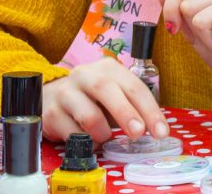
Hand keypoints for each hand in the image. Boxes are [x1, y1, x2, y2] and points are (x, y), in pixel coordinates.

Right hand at [42, 56, 168, 143]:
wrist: (51, 97)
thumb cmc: (92, 98)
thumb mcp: (114, 96)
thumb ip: (133, 108)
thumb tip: (155, 130)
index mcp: (108, 68)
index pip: (134, 86)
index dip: (150, 110)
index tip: (161, 131)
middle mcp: (85, 75)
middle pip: (107, 90)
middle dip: (126, 113)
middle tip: (138, 133)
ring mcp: (66, 92)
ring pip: (89, 115)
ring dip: (103, 133)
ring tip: (106, 138)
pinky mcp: (50, 112)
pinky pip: (72, 134)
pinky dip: (85, 142)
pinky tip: (87, 140)